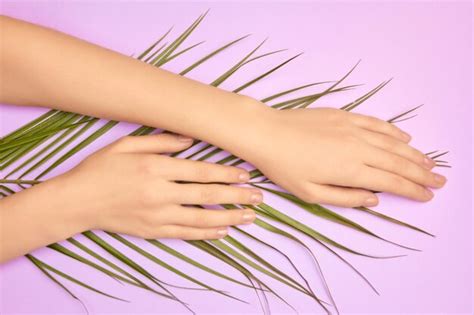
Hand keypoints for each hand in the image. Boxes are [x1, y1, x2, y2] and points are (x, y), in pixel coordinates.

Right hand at [58, 133, 261, 239]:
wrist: (77, 201)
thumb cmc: (101, 168)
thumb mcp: (126, 144)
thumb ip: (160, 140)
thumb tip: (190, 140)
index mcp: (155, 167)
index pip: (200, 172)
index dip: (226, 174)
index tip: (246, 176)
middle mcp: (160, 193)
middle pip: (207, 196)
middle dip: (236, 197)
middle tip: (259, 198)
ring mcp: (157, 215)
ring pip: (201, 219)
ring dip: (229, 218)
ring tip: (250, 217)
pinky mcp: (152, 231)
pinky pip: (185, 234)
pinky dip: (206, 234)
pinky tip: (223, 232)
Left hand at [244, 107, 446, 206]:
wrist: (266, 132)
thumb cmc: (284, 167)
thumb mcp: (311, 193)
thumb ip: (345, 198)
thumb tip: (374, 199)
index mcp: (351, 170)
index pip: (391, 182)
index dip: (413, 190)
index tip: (428, 195)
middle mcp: (358, 147)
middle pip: (398, 162)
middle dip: (422, 173)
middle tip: (440, 181)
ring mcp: (353, 128)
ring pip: (392, 142)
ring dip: (413, 153)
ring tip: (429, 163)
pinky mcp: (345, 116)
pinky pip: (377, 124)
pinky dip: (394, 131)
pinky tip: (404, 138)